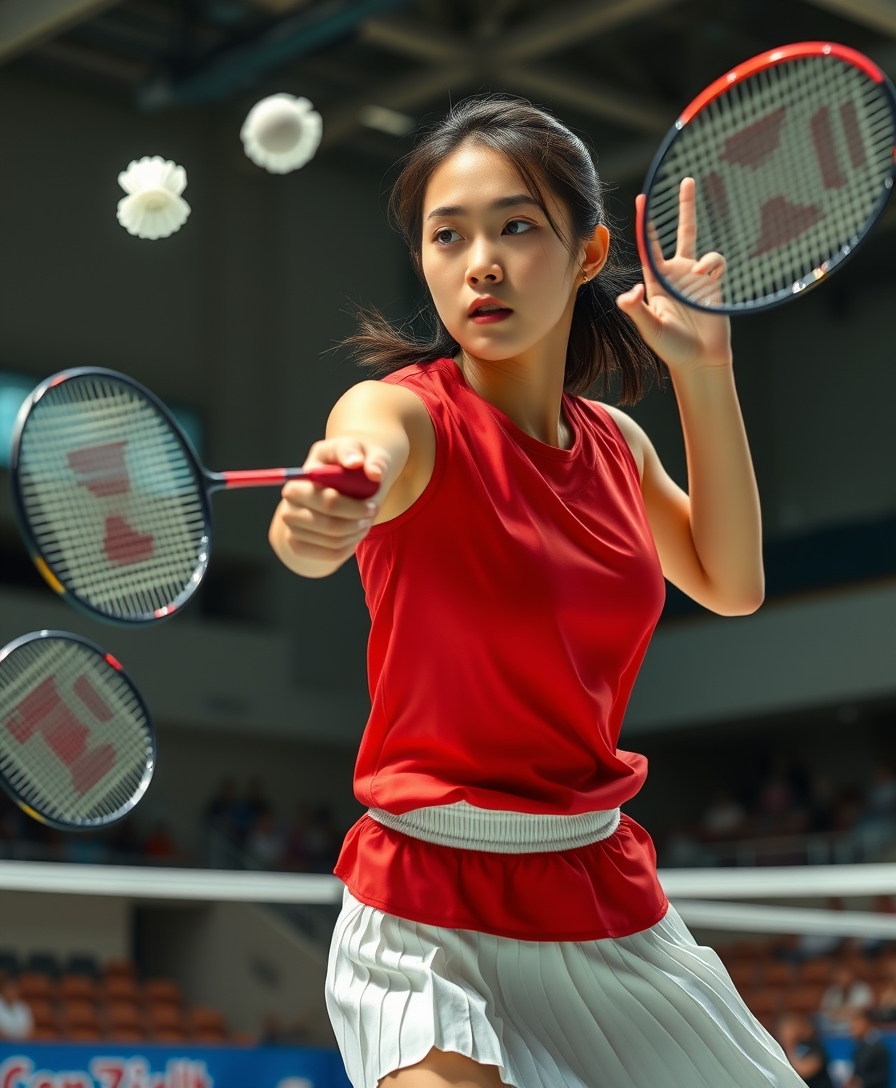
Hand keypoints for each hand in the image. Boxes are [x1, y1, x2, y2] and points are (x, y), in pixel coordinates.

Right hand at [272, 437, 385, 567]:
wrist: (340, 487)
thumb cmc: (353, 467)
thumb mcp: (366, 454)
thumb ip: (372, 458)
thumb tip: (370, 471)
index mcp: (303, 476)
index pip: (327, 500)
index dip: (353, 507)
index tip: (373, 505)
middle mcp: (290, 499)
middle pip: (328, 523)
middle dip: (356, 521)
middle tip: (371, 513)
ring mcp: (291, 523)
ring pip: (331, 540)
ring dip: (355, 534)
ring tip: (365, 522)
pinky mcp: (296, 543)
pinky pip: (328, 553)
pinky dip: (348, 547)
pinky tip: (355, 534)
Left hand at [616, 178, 731, 373]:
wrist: (701, 359)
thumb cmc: (672, 347)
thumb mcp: (649, 329)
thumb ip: (636, 311)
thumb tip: (627, 294)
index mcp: (655, 281)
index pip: (648, 244)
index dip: (646, 222)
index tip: (643, 198)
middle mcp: (675, 274)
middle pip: (679, 231)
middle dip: (685, 206)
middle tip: (688, 179)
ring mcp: (696, 277)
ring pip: (702, 246)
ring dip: (703, 259)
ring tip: (701, 281)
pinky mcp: (714, 283)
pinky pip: (717, 261)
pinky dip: (714, 267)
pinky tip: (710, 282)